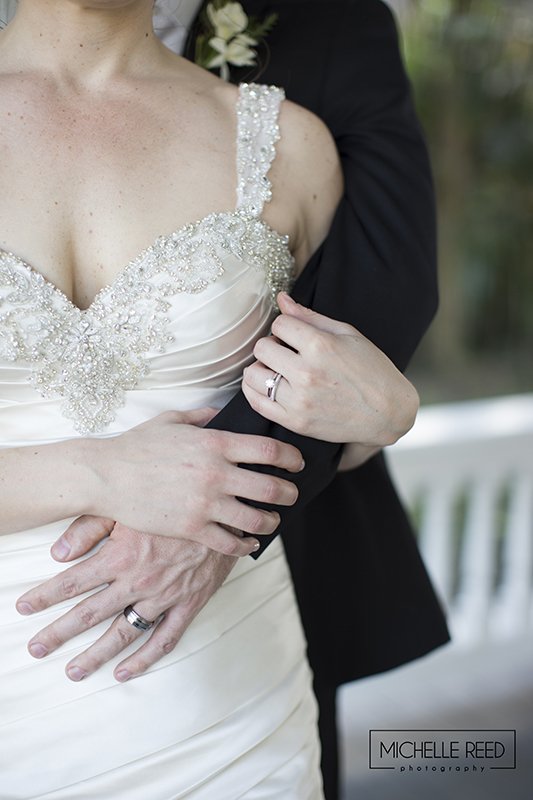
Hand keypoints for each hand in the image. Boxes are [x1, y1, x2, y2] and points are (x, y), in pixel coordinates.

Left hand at [17, 517, 235, 681]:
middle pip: (90, 613)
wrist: (228, 508)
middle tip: (36, 649)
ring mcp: (164, 597)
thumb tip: (58, 553)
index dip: (45, 596)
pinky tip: (123, 673)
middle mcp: (139, 580)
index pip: (73, 581)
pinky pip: (164, 639)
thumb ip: (91, 526)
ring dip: (95, 655)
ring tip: (72, 671)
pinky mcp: (188, 604)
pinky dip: (143, 659)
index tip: (23, 608)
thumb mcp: (130, 503)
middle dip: (58, 633)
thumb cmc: (176, 501)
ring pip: (123, 634)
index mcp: (122, 554)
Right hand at [91, 408, 303, 555]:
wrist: (106, 476)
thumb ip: (203, 416)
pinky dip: (245, 545)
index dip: (291, 457)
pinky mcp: (191, 528)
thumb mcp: (172, 420)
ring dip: (271, 521)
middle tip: (293, 494)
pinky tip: (249, 543)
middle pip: (270, 486)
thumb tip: (223, 413)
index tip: (297, 463)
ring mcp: (204, 503)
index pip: (268, 450)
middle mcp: (215, 473)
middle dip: (289, 493)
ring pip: (255, 518)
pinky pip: (229, 542)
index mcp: (215, 443)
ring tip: (273, 520)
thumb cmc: (137, 446)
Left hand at [242, 293, 418, 444]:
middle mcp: (307, 373)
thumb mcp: (347, 334)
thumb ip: (310, 316)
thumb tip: (281, 299)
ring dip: (261, 368)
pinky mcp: (296, 421)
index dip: (285, 326)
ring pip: (253, 375)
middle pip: (262, 348)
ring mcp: (300, 400)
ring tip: (277, 370)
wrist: (387, 413)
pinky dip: (255, 391)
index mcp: (320, 346)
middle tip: (285, 353)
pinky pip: (257, 402)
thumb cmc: (372, 370)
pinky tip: (268, 386)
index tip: (294, 335)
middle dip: (271, 345)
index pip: (279, 324)